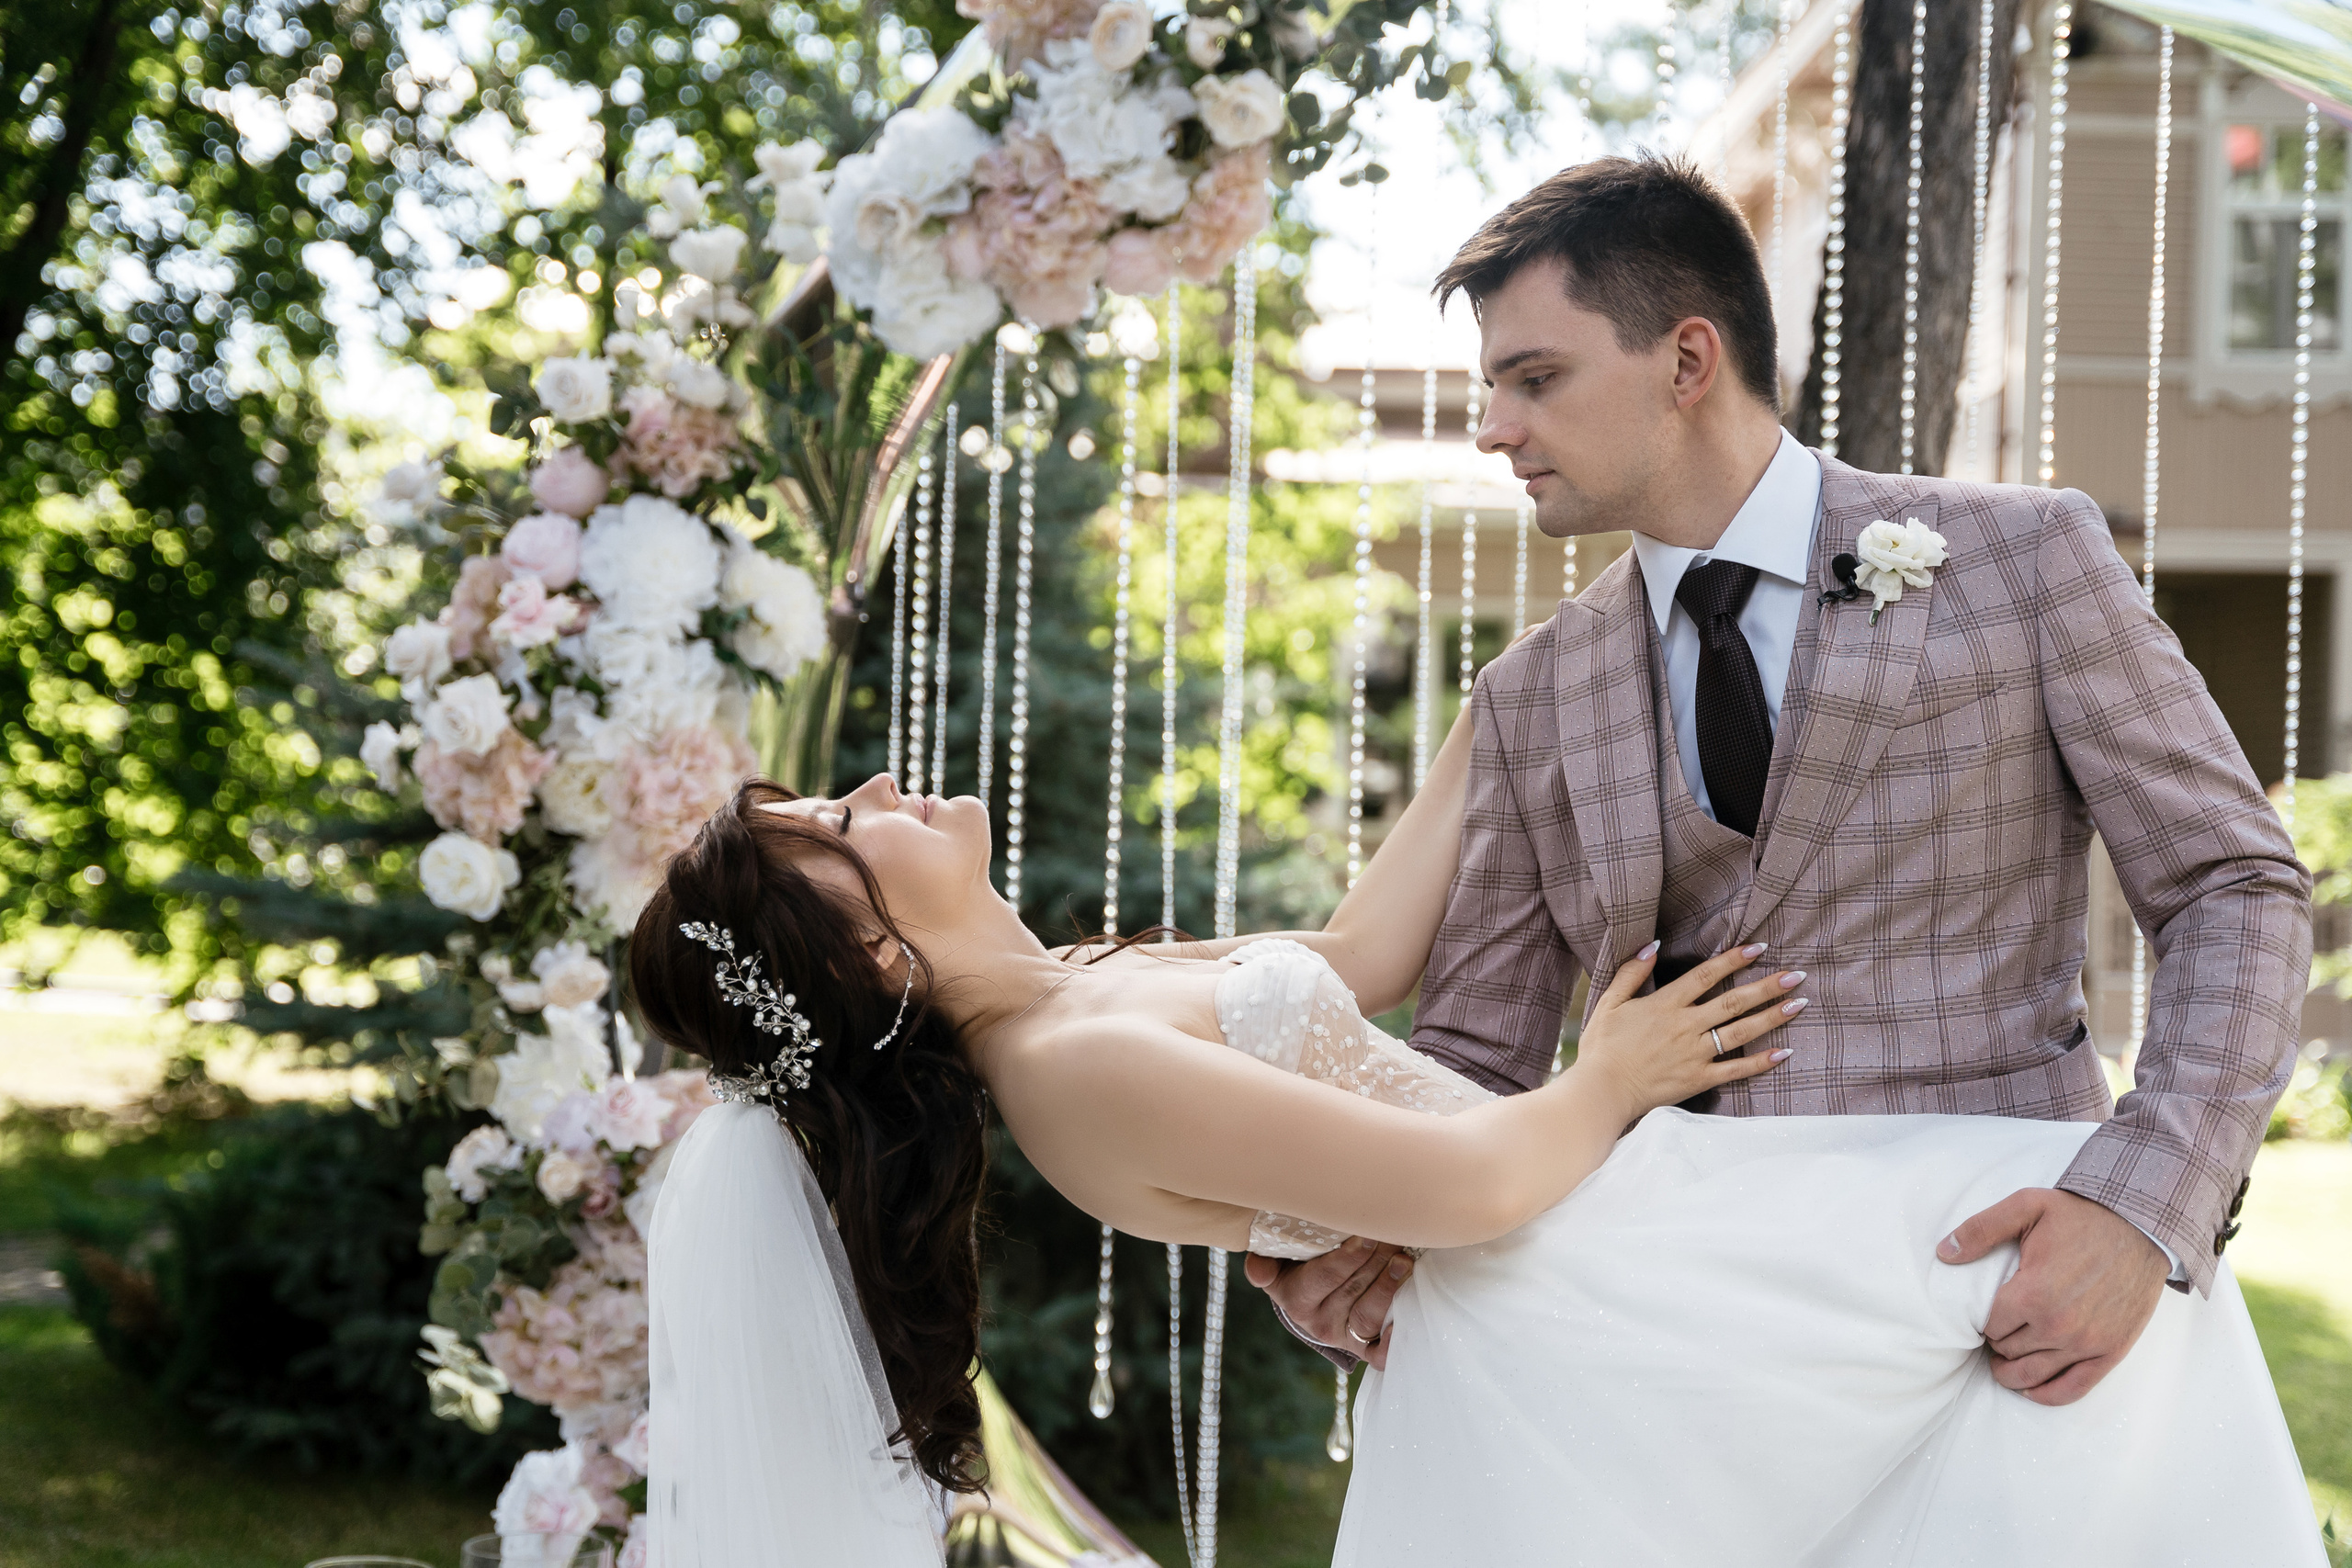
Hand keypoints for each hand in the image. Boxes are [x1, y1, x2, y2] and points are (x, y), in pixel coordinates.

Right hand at [1243, 1239, 1414, 1369]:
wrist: (1308, 1304)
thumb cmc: (1296, 1269)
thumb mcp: (1275, 1264)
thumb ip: (1264, 1263)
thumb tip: (1257, 1271)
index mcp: (1297, 1299)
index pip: (1324, 1277)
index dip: (1347, 1256)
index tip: (1367, 1234)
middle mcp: (1320, 1323)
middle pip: (1352, 1290)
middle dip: (1376, 1261)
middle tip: (1394, 1236)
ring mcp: (1344, 1337)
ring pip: (1369, 1316)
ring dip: (1389, 1287)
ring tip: (1403, 1261)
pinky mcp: (1364, 1350)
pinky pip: (1379, 1353)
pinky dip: (1393, 1341)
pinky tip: (1405, 1321)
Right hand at [1571, 941, 1805, 1114]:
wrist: (1602, 1091)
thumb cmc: (1602, 1047)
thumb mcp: (1608, 1002)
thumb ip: (1631, 972)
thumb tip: (1652, 945)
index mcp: (1665, 1005)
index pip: (1706, 976)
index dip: (1733, 960)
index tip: (1758, 948)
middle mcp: (1685, 1026)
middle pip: (1733, 1002)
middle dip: (1767, 987)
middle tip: (1796, 975)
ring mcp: (1695, 1054)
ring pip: (1740, 1032)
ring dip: (1772, 1017)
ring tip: (1798, 1004)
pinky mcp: (1698, 1079)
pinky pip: (1735, 1070)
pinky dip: (1760, 1062)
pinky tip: (1783, 1052)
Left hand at [1937, 1187, 2168, 1404]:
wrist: (2141, 1226)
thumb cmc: (2082, 1216)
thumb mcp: (2026, 1207)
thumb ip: (1980, 1229)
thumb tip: (1942, 1253)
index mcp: (2033, 1293)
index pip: (1990, 1326)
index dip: (1984, 1321)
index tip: (1987, 1314)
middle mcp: (2058, 1326)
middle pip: (2009, 1351)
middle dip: (1999, 1343)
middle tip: (1999, 1331)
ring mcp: (2086, 1343)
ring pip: (2033, 1375)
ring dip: (2013, 1372)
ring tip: (2005, 1359)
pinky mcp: (2111, 1352)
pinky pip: (2073, 1389)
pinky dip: (2047, 1394)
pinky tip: (2031, 1389)